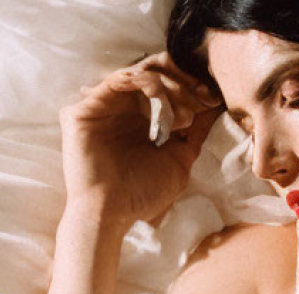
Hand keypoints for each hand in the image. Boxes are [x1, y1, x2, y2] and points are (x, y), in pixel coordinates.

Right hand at [59, 51, 222, 227]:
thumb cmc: (143, 194)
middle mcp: (123, 111)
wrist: (111, 213)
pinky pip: (116, 81)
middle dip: (183, 83)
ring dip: (167, 85)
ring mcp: (104, 109)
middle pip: (154, 78)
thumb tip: (213, 107)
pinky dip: (142, 81)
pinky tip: (159, 94)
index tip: (212, 99)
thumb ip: (194, 134)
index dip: (191, 89)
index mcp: (143, 122)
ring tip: (183, 106)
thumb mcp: (179, 161)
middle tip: (202, 96)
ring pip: (138, 75)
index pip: (167, 91)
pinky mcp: (85, 110)